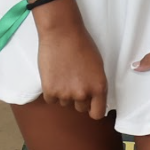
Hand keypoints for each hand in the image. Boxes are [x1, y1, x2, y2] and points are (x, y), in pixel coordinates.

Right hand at [34, 5, 107, 119]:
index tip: (90, 105)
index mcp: (99, 87)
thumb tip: (92, 98)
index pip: (97, 114)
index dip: (93, 109)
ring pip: (64, 103)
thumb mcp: (98, 67)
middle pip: (80, 108)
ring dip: (64, 94)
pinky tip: (54, 77)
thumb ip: (95, 85)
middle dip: (78, 99)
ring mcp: (65, 93)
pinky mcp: (49, 90)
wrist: (62, 35)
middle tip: (74, 82)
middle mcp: (83, 93)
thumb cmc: (83, 46)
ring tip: (64, 75)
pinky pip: (51, 99)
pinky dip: (51, 91)